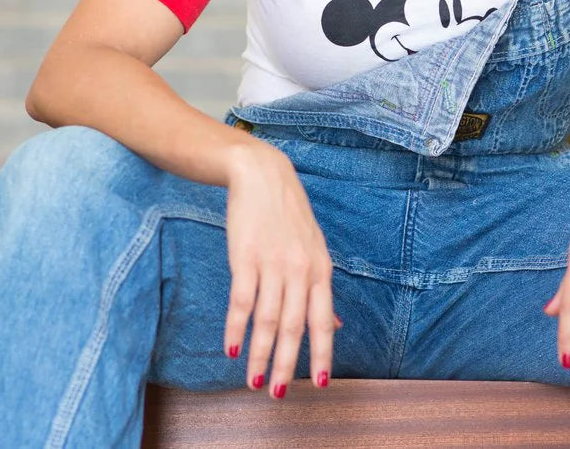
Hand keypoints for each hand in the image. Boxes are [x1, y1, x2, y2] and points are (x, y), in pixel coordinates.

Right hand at [221, 141, 335, 398]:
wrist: (262, 176)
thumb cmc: (289, 217)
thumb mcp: (315, 250)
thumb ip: (321, 290)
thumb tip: (337, 325)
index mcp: (321, 271)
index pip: (323, 321)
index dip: (322, 354)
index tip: (320, 382)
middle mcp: (300, 270)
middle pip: (295, 327)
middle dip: (287, 364)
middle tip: (279, 393)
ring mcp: (273, 264)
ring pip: (268, 319)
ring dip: (259, 353)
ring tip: (254, 380)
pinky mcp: (245, 257)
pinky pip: (241, 301)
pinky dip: (236, 328)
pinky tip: (232, 349)